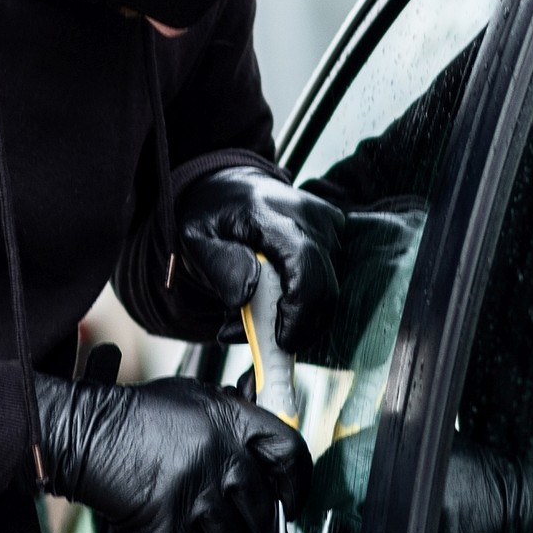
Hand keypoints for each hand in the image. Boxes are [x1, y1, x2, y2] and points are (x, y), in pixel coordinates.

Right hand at [34, 372, 310, 532]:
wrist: (85, 436)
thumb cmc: (138, 417)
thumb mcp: (194, 399)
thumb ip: (232, 421)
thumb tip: (263, 457)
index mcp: (232, 422)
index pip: (290, 456)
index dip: (299, 486)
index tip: (293, 505)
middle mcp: (221, 460)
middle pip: (267, 517)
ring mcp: (196, 498)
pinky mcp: (169, 529)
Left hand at [177, 167, 342, 352]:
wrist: (229, 188)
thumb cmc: (212, 217)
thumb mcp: (197, 241)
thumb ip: (220, 269)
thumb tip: (245, 296)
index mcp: (269, 213)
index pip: (302, 264)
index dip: (298, 310)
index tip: (281, 341)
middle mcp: (308, 215)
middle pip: (323, 285)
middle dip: (298, 325)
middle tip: (266, 344)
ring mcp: (326, 222)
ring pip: (327, 288)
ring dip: (298, 315)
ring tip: (257, 315)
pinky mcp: (335, 233)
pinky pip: (328, 279)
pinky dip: (305, 301)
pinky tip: (276, 301)